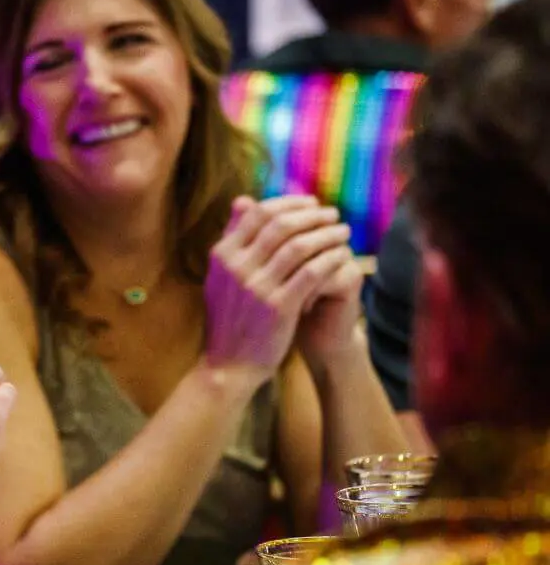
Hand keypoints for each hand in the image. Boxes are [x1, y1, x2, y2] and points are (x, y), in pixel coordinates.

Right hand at [204, 195, 351, 388]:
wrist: (229, 364)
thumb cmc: (230, 318)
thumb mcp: (221, 276)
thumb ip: (232, 238)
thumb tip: (243, 200)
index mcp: (222, 256)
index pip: (258, 214)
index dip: (289, 203)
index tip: (311, 203)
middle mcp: (237, 268)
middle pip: (281, 225)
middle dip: (312, 215)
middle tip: (332, 214)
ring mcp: (257, 288)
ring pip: (300, 246)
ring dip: (326, 234)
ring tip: (342, 231)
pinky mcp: (279, 307)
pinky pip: (312, 272)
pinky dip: (330, 259)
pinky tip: (342, 255)